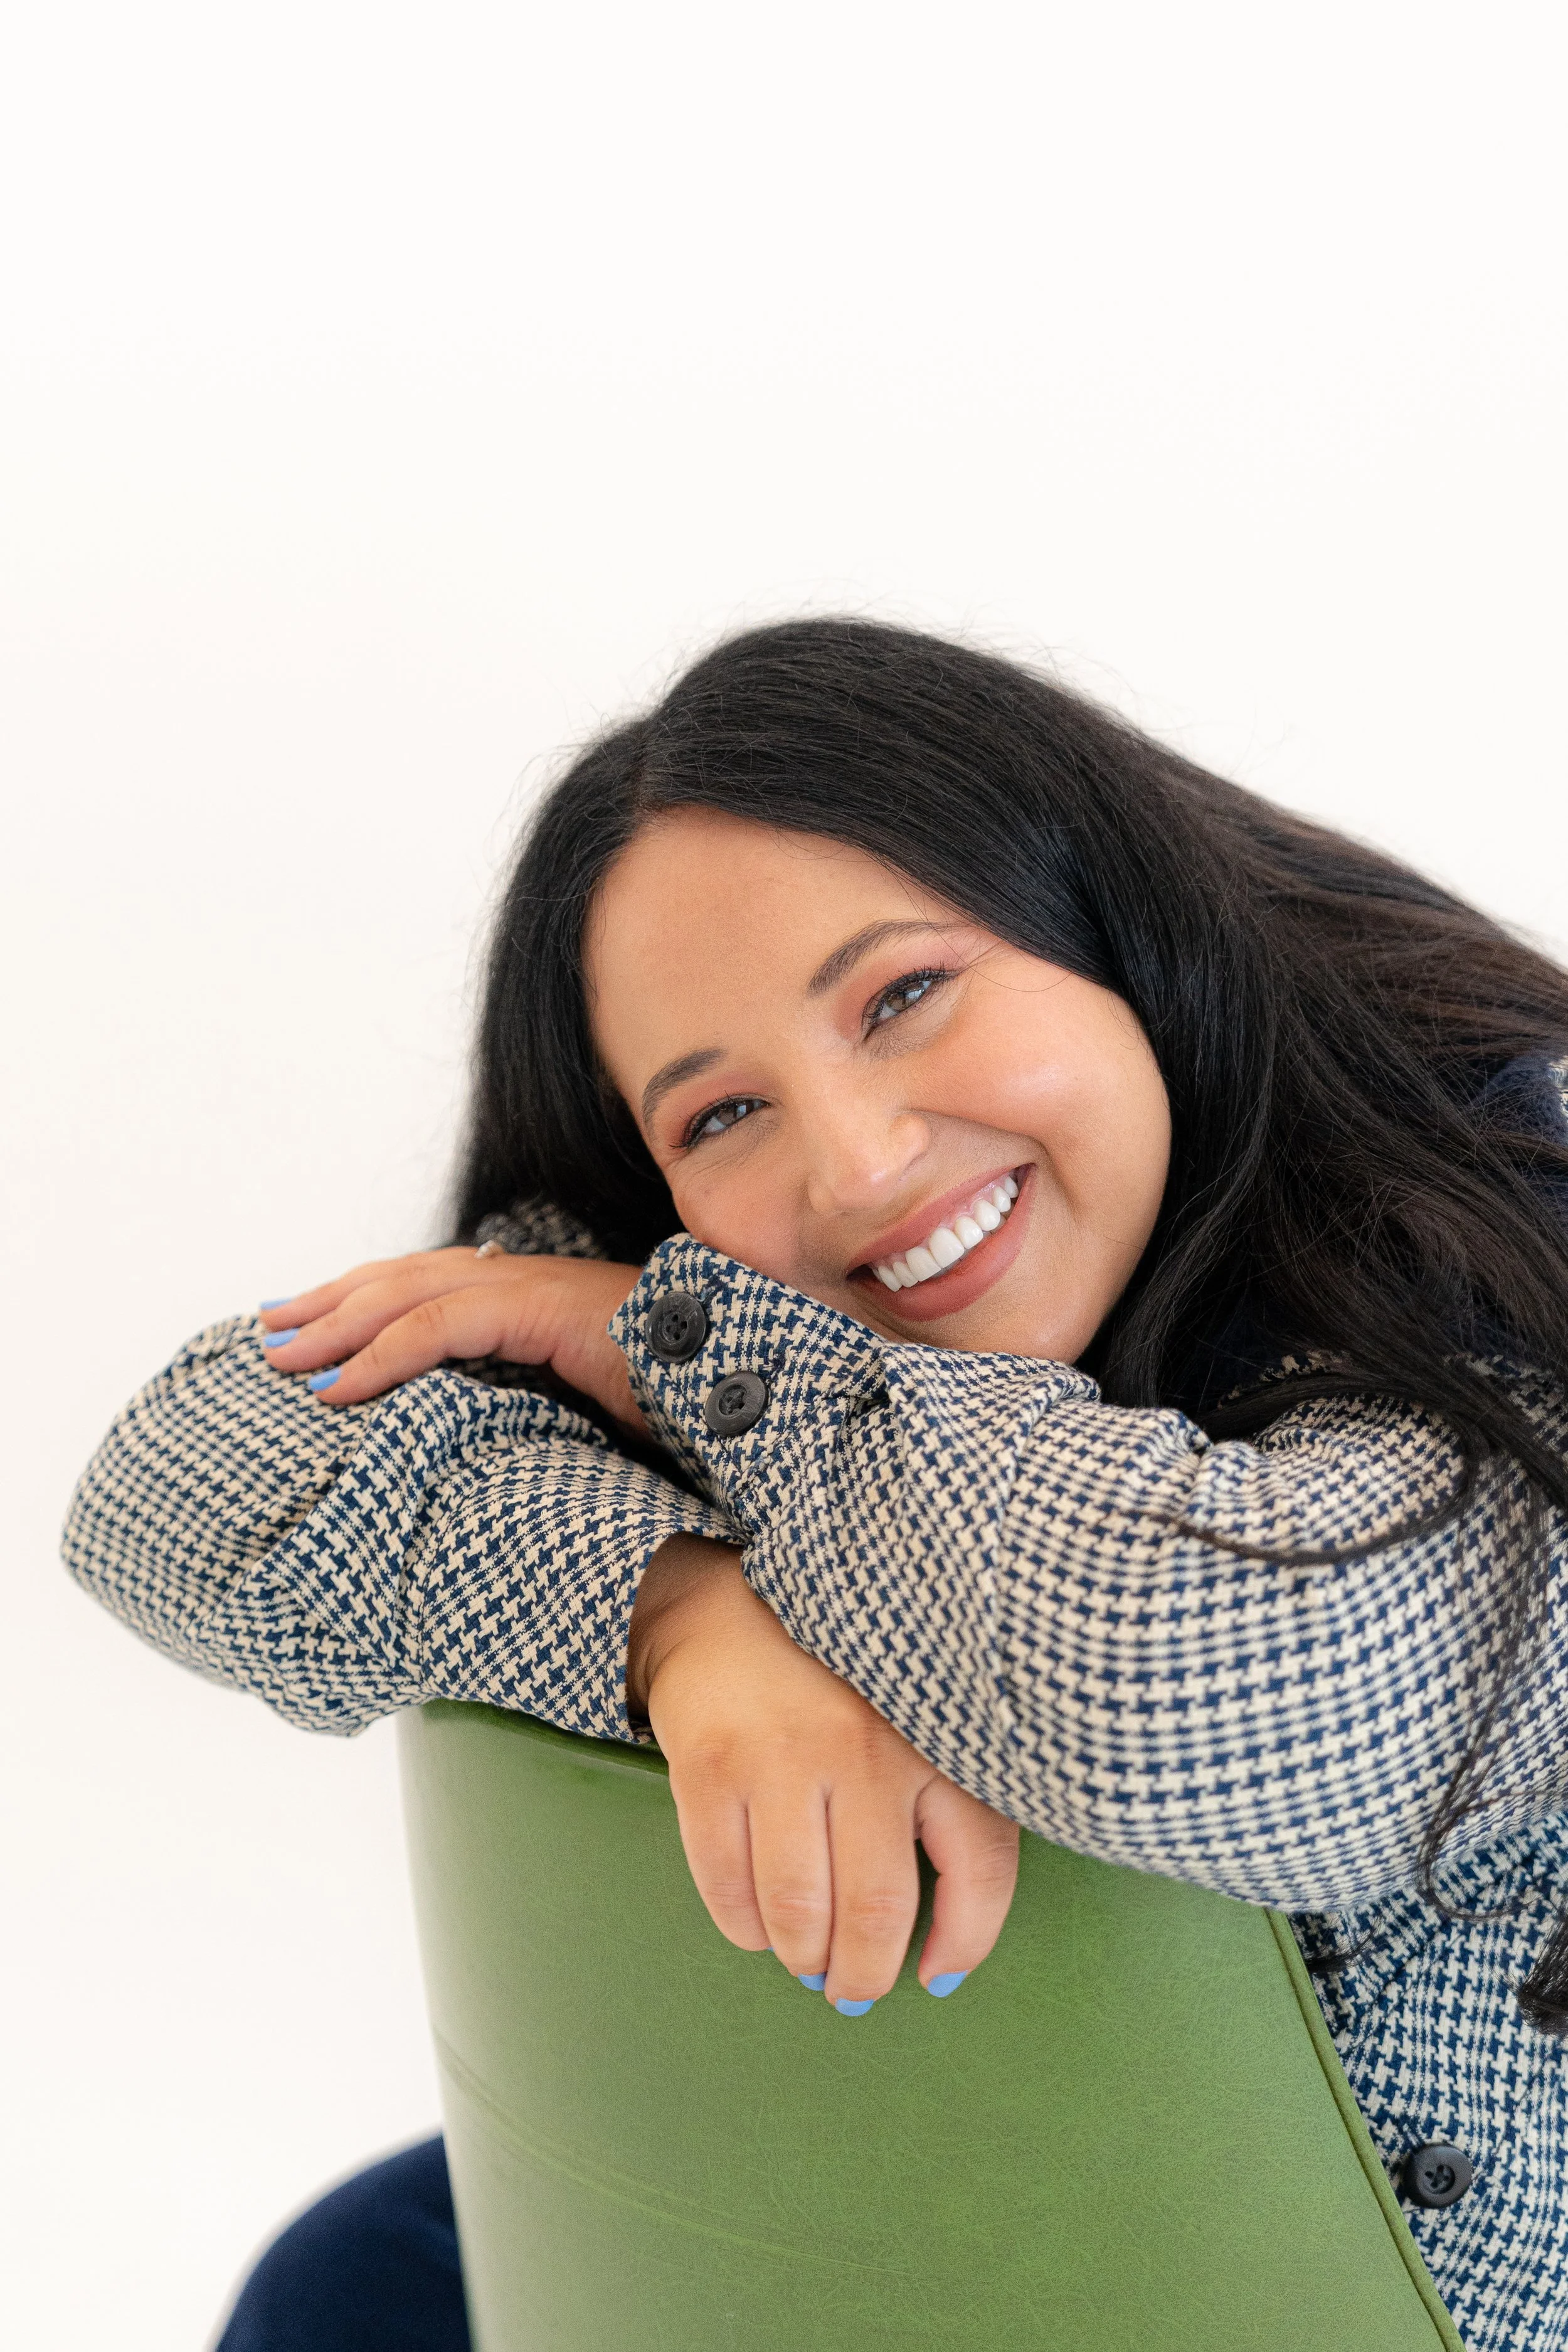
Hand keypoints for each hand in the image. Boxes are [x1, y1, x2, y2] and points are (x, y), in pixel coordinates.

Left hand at [256, 1249, 645, 1433]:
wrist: (753, 1390)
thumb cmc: (684, 1409)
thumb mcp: (592, 1413)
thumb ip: (537, 1413)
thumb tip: (481, 1455)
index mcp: (540, 1298)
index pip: (433, 1283)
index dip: (367, 1300)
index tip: (311, 1327)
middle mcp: (534, 1281)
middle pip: (407, 1276)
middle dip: (332, 1300)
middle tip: (269, 1327)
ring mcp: (543, 1290)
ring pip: (413, 1291)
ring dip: (339, 1324)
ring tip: (284, 1356)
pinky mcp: (551, 1311)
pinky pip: (446, 1326)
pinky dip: (385, 1353)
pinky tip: (339, 1385)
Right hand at [629, 1536, 1019, 2009]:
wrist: (725, 1610)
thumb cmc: (837, 1685)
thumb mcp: (912, 1722)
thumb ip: (943, 1804)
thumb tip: (946, 1946)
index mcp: (930, 1738)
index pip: (980, 1864)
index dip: (966, 1940)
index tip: (939, 1975)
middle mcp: (863, 1747)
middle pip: (877, 1910)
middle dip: (864, 1974)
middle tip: (854, 1988)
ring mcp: (781, 1756)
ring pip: (799, 1913)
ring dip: (802, 1958)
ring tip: (805, 1958)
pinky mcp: (710, 1766)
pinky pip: (728, 1888)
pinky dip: (745, 1928)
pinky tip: (758, 1923)